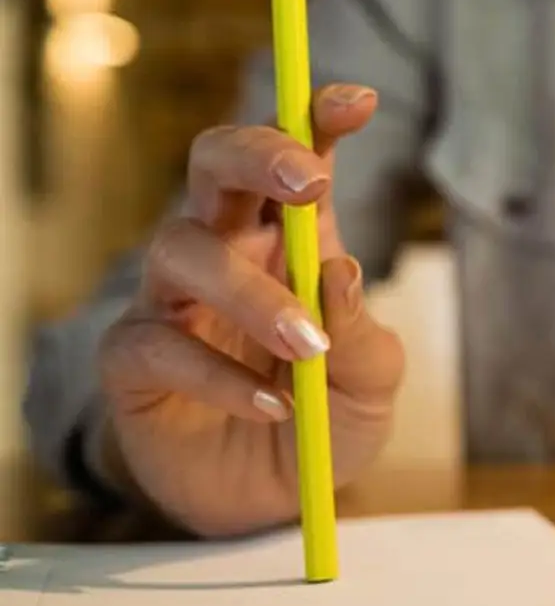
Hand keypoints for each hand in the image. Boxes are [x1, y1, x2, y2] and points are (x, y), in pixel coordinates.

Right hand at [93, 84, 405, 537]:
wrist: (275, 502)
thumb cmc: (326, 419)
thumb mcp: (371, 384)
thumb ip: (364, 335)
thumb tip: (339, 272)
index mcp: (292, 239)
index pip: (297, 160)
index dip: (318, 120)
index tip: (359, 102)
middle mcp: (226, 251)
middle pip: (213, 164)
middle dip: (257, 153)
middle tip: (311, 183)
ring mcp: (172, 300)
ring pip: (184, 250)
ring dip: (252, 293)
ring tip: (307, 348)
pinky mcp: (132, 360)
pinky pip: (157, 343)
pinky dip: (218, 374)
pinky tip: (273, 405)